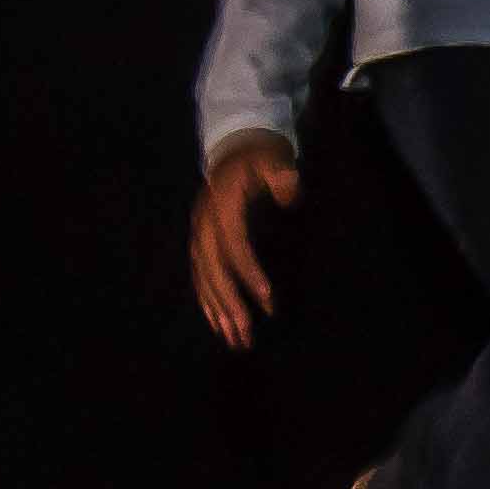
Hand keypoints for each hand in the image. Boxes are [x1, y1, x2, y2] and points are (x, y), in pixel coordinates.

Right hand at [186, 128, 296, 344]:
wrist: (235, 148)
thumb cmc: (260, 157)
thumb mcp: (274, 157)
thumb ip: (281, 173)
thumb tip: (290, 190)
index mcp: (222, 206)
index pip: (234, 246)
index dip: (249, 273)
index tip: (268, 299)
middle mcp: (204, 224)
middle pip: (214, 270)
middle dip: (229, 304)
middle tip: (247, 334)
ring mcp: (199, 234)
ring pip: (204, 279)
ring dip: (218, 311)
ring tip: (235, 340)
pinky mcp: (200, 243)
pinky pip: (200, 277)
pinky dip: (208, 302)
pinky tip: (219, 325)